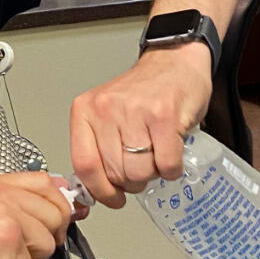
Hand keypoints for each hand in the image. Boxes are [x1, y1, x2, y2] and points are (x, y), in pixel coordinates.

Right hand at [0, 172, 72, 258]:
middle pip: (56, 214)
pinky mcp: (6, 245)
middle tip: (19, 250)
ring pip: (46, 244)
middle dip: (45, 239)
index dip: (58, 205)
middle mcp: (0, 195)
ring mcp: (5, 218)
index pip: (46, 183)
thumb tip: (47, 205)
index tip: (57, 220)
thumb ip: (9, 203)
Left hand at [69, 42, 211, 207]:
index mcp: (85, 110)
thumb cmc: (144, 91)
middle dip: (132, 181)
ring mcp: (135, 112)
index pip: (84, 165)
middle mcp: (106, 109)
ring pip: (140, 173)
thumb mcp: (108, 113)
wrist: (175, 60)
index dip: (100, 190)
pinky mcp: (164, 116)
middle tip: (142, 166)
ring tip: (156, 155)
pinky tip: (172, 152)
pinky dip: (172, 168)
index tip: (111, 198)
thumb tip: (96, 190)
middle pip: (115, 174)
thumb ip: (98, 146)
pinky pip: (166, 164)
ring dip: (153, 174)